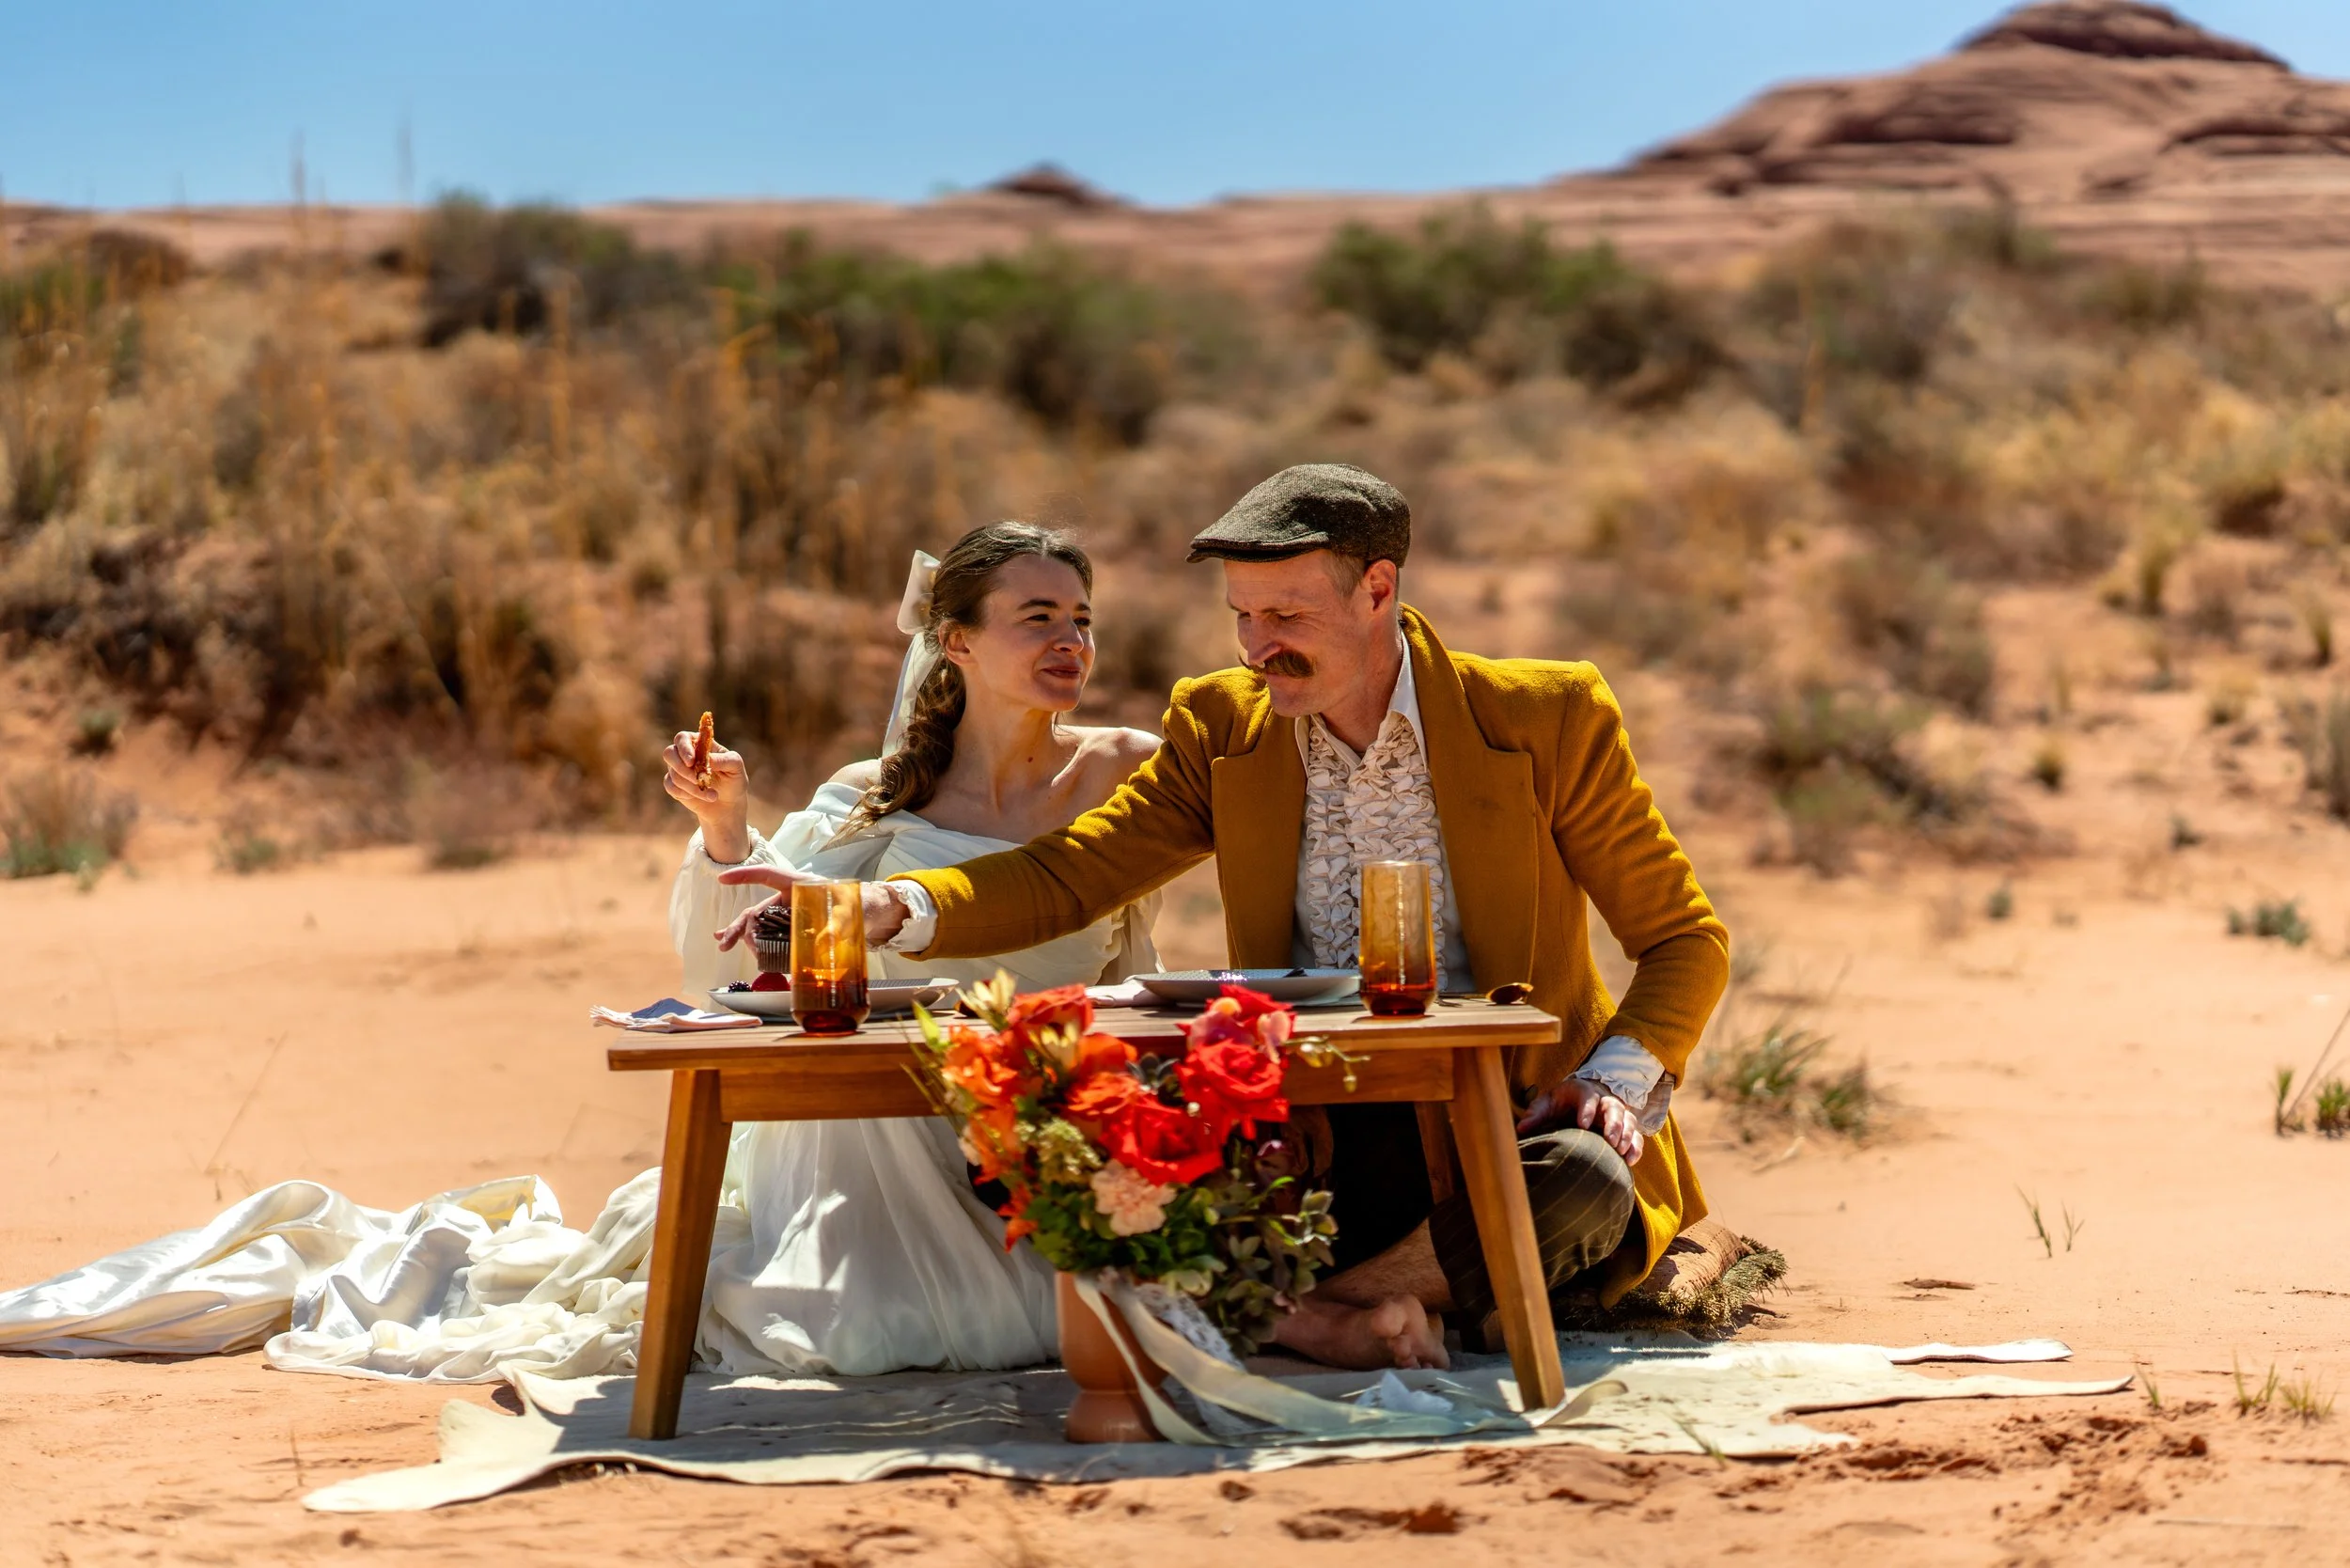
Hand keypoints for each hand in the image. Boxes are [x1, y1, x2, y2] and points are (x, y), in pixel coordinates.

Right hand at [662, 728, 749, 861]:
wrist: (728, 809)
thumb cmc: (735, 785)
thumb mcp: (738, 770)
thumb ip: (728, 760)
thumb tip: (711, 759)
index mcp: (701, 745)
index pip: (683, 737)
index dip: (684, 745)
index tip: (692, 759)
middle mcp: (686, 757)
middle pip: (669, 753)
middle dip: (683, 768)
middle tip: (697, 776)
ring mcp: (678, 773)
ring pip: (670, 773)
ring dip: (690, 785)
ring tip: (709, 793)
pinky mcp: (675, 789)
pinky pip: (670, 788)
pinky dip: (686, 795)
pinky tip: (703, 800)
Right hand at [713, 864, 913, 950]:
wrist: (868, 914)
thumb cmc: (857, 905)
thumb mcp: (849, 914)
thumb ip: (837, 927)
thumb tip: (824, 943)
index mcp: (798, 885)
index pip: (766, 875)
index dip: (744, 876)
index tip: (723, 879)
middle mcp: (789, 898)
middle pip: (757, 909)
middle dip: (738, 925)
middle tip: (724, 941)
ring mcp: (789, 913)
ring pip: (760, 923)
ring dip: (743, 935)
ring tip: (727, 945)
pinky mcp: (793, 927)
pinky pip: (772, 935)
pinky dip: (759, 943)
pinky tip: (751, 954)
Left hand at [1516, 1077, 1644, 1164]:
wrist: (1578, 1101)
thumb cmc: (1559, 1102)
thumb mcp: (1546, 1104)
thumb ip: (1535, 1115)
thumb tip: (1521, 1129)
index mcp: (1582, 1091)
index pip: (1588, 1096)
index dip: (1587, 1109)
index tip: (1582, 1125)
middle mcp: (1603, 1100)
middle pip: (1614, 1107)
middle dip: (1614, 1124)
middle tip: (1609, 1141)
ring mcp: (1617, 1113)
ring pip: (1628, 1120)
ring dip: (1627, 1136)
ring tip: (1620, 1151)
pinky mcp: (1624, 1127)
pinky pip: (1635, 1135)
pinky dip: (1635, 1147)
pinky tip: (1630, 1161)